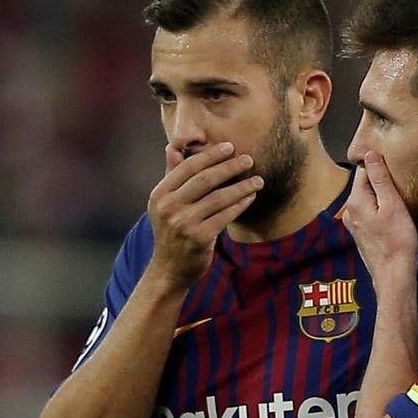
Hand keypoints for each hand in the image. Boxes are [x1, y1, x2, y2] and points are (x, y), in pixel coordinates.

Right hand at [146, 142, 263, 286]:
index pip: (187, 167)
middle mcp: (169, 207)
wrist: (169, 269)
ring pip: (219, 198)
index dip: (210, 155)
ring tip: (258, 180)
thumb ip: (171, 176)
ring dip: (242, 187)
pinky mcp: (200, 238)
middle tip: (249, 159)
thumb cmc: (172, 232)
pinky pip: (226, 216)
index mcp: (160, 195)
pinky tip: (250, 198)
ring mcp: (184, 223)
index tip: (229, 147)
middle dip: (230, 167)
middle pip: (205, 179)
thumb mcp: (165, 204)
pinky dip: (240, 205)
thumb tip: (172, 147)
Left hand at [341, 152, 417, 286]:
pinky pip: (369, 211)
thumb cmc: (397, 239)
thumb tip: (369, 153)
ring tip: (398, 197)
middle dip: (379, 179)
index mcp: (355, 199)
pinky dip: (379, 208)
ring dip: (380, 195)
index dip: (378, 164)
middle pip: (364, 183)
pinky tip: (392, 214)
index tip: (395, 165)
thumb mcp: (393, 204)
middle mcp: (349, 209)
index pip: (363, 169)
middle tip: (400, 181)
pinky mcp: (360, 233)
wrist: (394, 275)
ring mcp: (353, 223)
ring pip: (367, 198)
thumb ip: (380, 179)